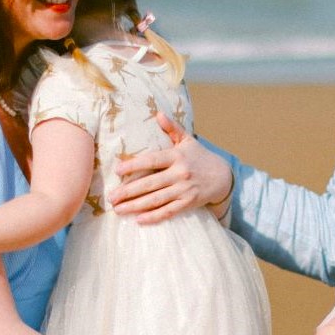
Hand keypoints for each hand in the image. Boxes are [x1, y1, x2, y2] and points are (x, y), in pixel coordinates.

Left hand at [110, 113, 231, 224]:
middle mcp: (180, 173)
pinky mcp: (188, 203)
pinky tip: (138, 220)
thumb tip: (158, 113)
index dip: (134, 165)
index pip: (152, 160)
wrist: (223, 176)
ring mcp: (184, 190)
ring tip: (118, 210)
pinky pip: (168, 211)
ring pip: (156, 200)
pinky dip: (154, 217)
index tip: (117, 170)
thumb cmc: (199, 157)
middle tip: (111, 197)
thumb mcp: (188, 140)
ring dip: (135, 206)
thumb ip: (172, 128)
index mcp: (177, 156)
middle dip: (128, 192)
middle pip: (150, 184)